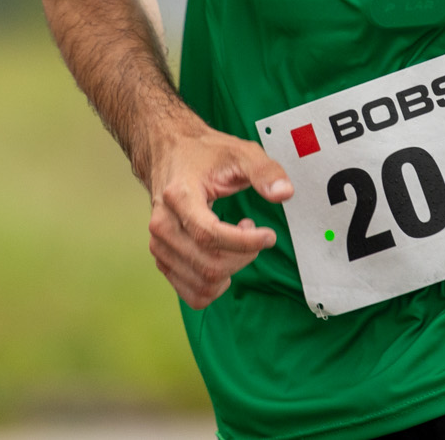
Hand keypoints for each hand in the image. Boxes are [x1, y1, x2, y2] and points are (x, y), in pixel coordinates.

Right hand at [145, 122, 294, 307]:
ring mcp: (159, 244)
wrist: (169, 152)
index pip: (210, 236)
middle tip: (254, 232)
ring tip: (238, 241)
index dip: (246, 243)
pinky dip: (217, 284)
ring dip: (232, 269)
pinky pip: (193, 293)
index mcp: (179, 197)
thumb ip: (265, 171)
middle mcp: (163, 224)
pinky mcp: (162, 258)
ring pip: (203, 282)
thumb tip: (285, 193)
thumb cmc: (204, 153)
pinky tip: (224, 257)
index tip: (269, 235)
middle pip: (209, 265)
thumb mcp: (240, 152)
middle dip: (243, 256)